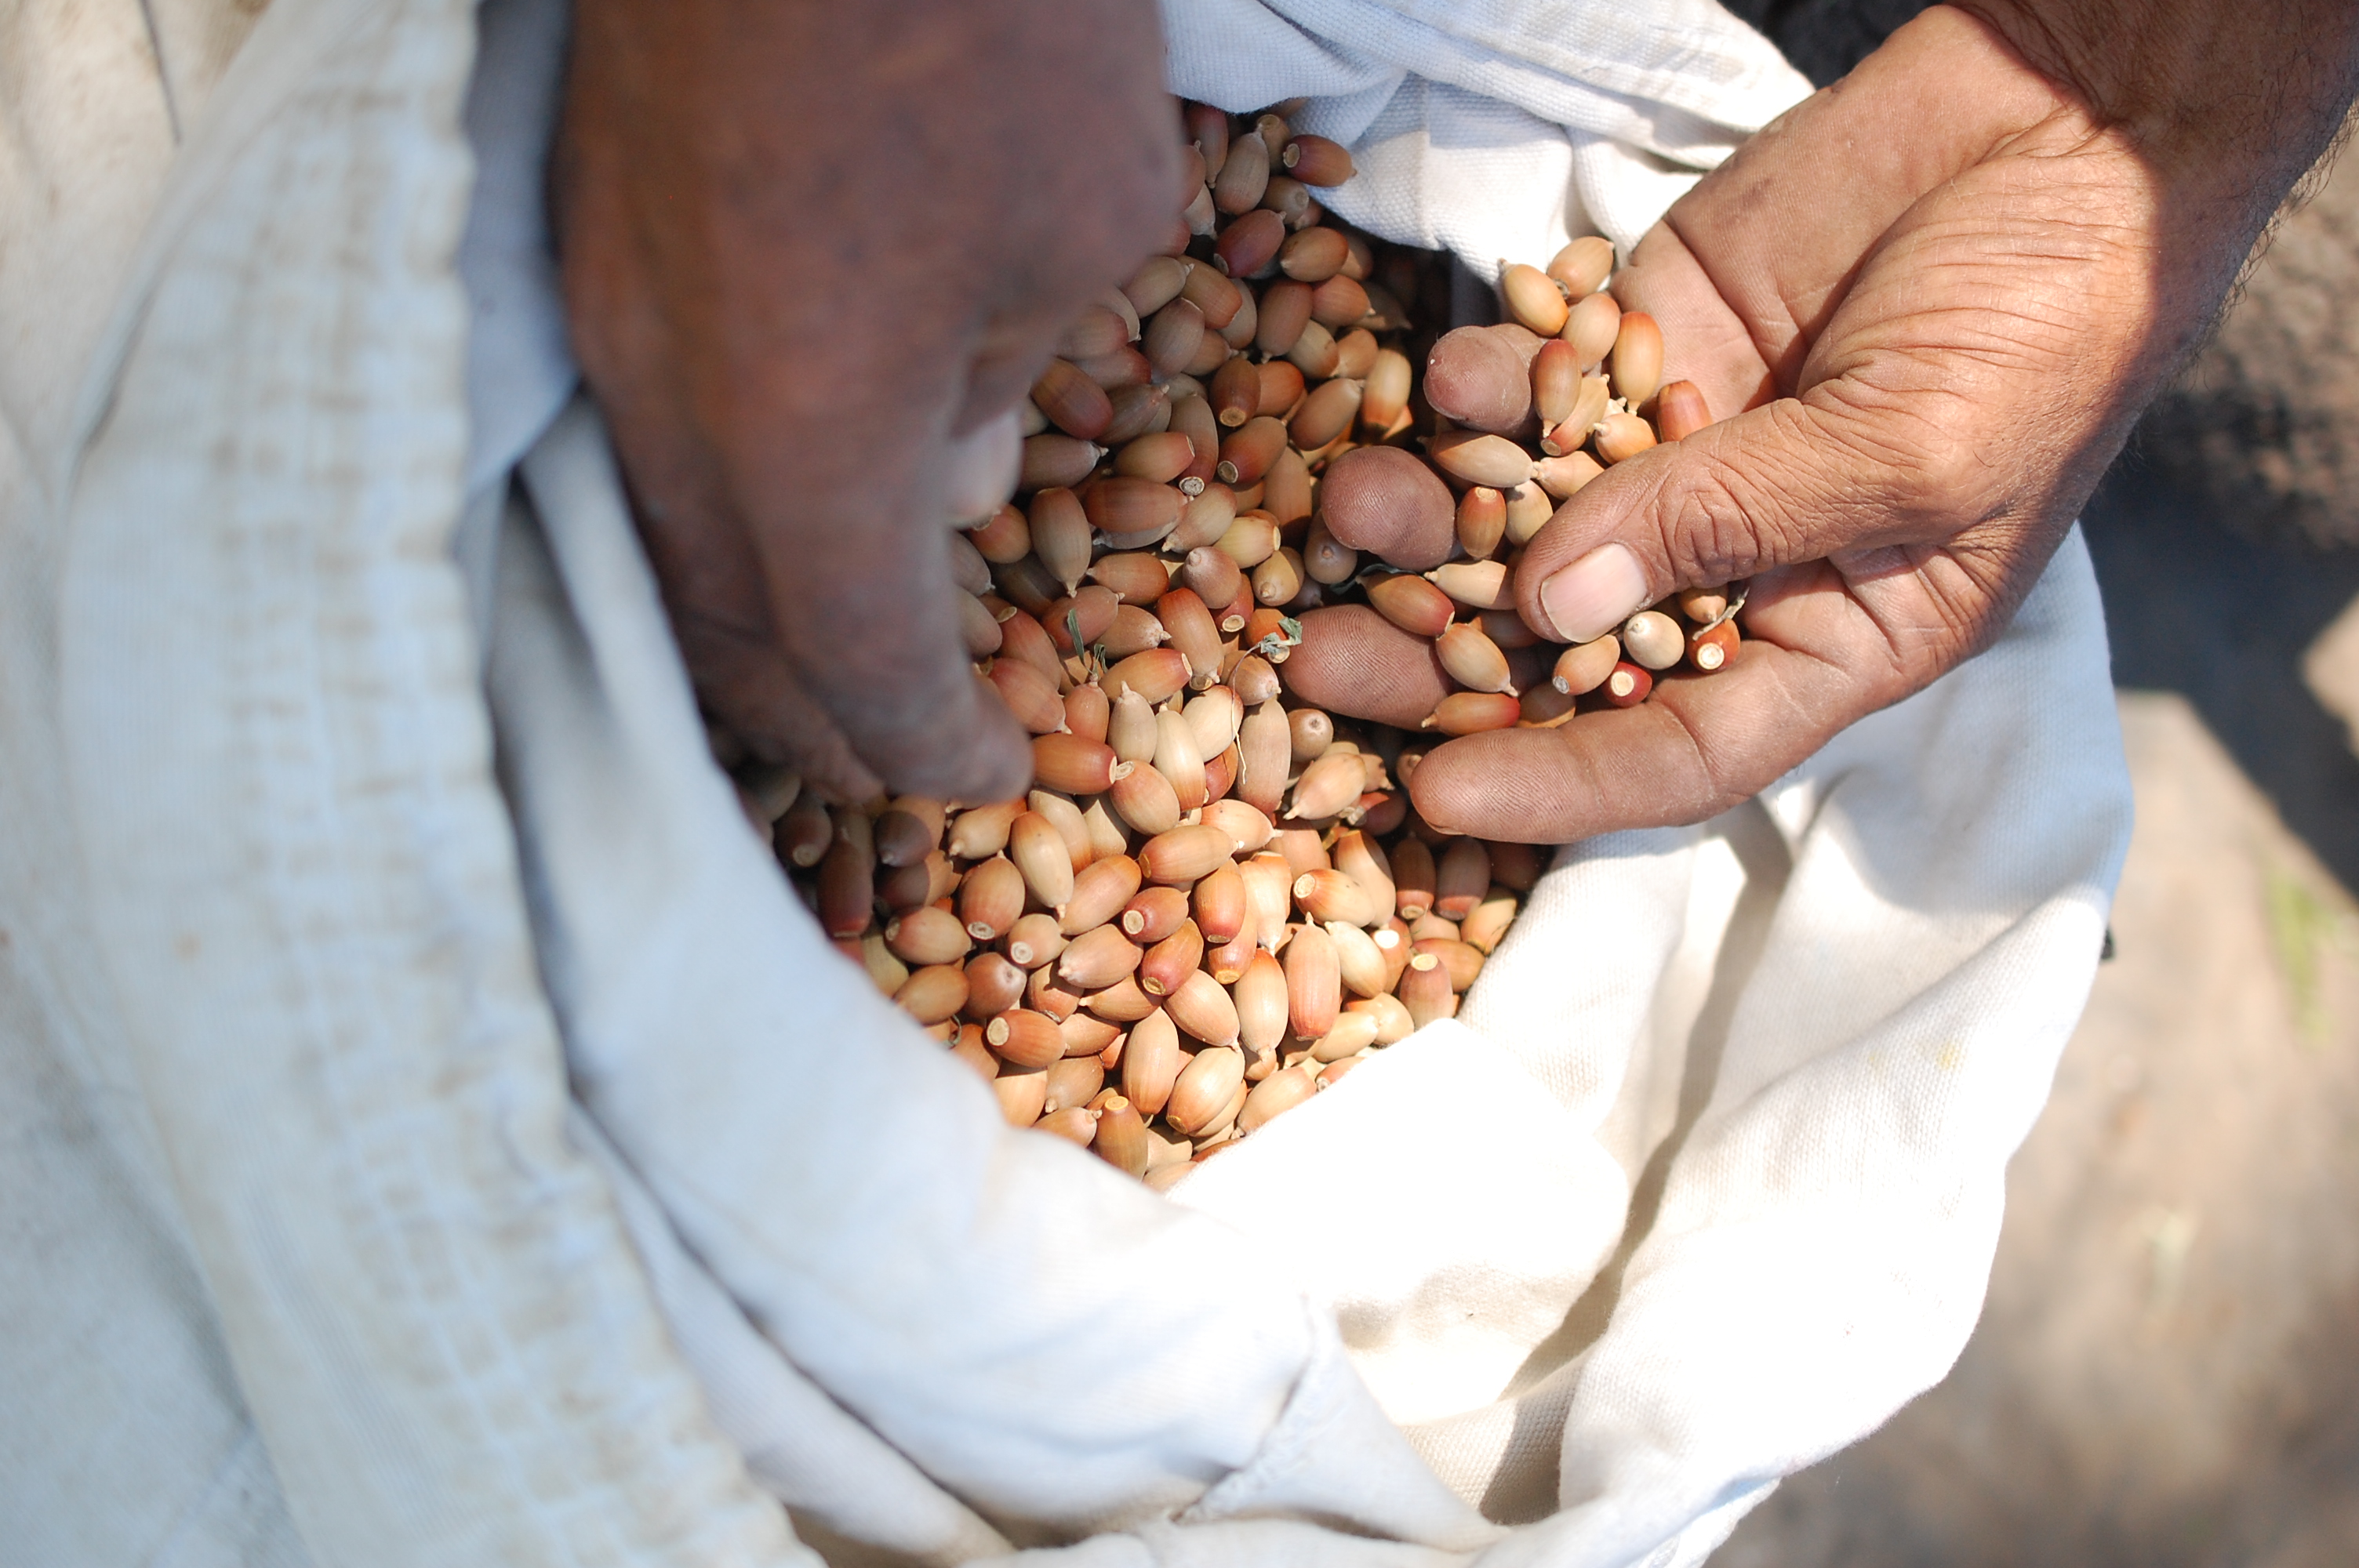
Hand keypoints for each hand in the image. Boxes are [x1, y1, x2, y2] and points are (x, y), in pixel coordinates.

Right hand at [554, 0, 1174, 803]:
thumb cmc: (985, 10)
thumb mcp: (1080, 221)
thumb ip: (999, 381)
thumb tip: (947, 471)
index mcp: (803, 438)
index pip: (854, 663)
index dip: (924, 743)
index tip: (988, 775)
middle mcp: (670, 401)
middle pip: (725, 638)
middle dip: (820, 722)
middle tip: (899, 751)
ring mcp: (603, 312)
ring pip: (656, 544)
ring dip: (746, 630)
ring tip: (827, 666)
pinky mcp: (587, 234)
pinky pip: (635, 437)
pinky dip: (708, 515)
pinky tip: (766, 508)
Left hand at [1289, 1, 2357, 840]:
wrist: (2065, 130)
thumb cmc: (2050, 322)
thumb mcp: (1916, 449)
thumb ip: (1732, 522)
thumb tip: (1549, 599)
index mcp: (1826, 639)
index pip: (1675, 748)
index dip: (1557, 783)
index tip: (1437, 795)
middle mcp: (1732, 565)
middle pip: (1561, 646)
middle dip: (1438, 659)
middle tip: (1317, 660)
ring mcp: (1675, 455)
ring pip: (1521, 515)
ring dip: (1427, 517)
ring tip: (1347, 499)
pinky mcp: (1637, 342)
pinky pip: (1534, 383)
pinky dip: (1479, 386)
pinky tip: (1432, 378)